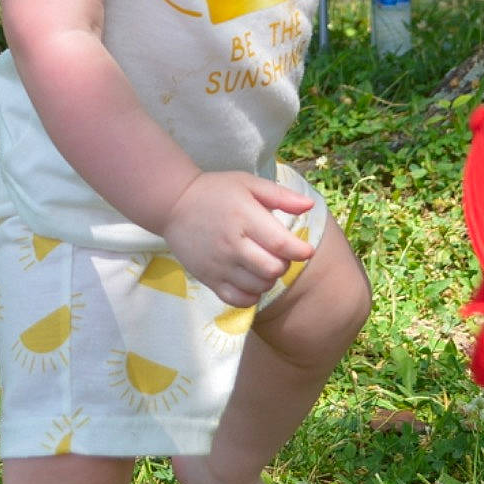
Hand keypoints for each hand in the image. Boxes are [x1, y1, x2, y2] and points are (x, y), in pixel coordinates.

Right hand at [159, 171, 315, 306]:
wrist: (174, 204)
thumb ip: (280, 196)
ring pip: (258, 286)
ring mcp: (219, 265)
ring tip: (263, 265)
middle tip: (278, 254)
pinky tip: (251, 281)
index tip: (306, 250)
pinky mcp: (208, 279)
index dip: (300, 251)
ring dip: (268, 279)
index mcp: (244, 218)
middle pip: (272, 269)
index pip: (280, 243)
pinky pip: (238, 300)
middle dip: (283, 264)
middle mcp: (232, 244)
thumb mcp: (248, 184)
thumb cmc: (216, 191)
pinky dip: (251, 295)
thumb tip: (310, 205)